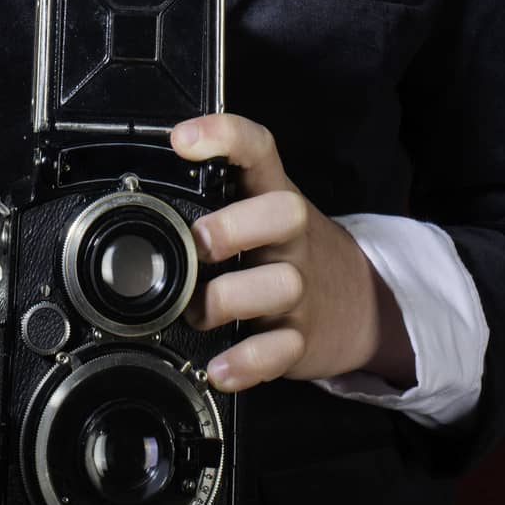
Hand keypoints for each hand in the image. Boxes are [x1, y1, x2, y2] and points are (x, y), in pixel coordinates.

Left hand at [171, 113, 415, 388]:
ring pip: (281, 284)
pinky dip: (247, 363)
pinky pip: (280, 351)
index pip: (258, 150)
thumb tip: (143, 189)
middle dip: (235, 225)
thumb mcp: (261, 211)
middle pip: (285, 212)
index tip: (182, 140)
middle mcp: (292, 237)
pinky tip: (219, 368)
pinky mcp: (302, 338)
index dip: (224, 136)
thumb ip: (215, 197)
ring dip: (228, 299)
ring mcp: (301, 287)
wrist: (362, 302)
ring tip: (196, 311)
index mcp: (274, 196)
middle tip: (198, 243)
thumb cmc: (287, 249)